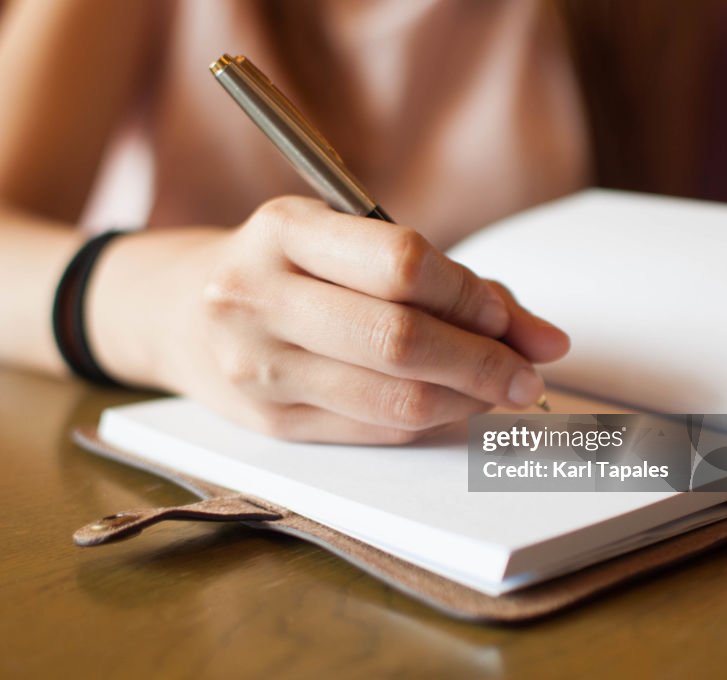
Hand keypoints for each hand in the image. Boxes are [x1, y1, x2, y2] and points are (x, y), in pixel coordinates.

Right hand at [157, 196, 568, 443]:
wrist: (181, 311)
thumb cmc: (285, 267)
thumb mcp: (345, 240)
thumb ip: (448, 279)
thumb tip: (545, 339)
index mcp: (284, 230)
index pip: (401, 265)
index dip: (469, 296)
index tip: (503, 318)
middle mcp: (260, 297)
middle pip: (400, 341)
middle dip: (484, 362)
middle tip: (528, 373)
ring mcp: (259, 367)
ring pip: (393, 400)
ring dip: (466, 400)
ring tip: (496, 390)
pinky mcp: (269, 422)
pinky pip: (375, 431)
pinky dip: (429, 421)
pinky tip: (449, 405)